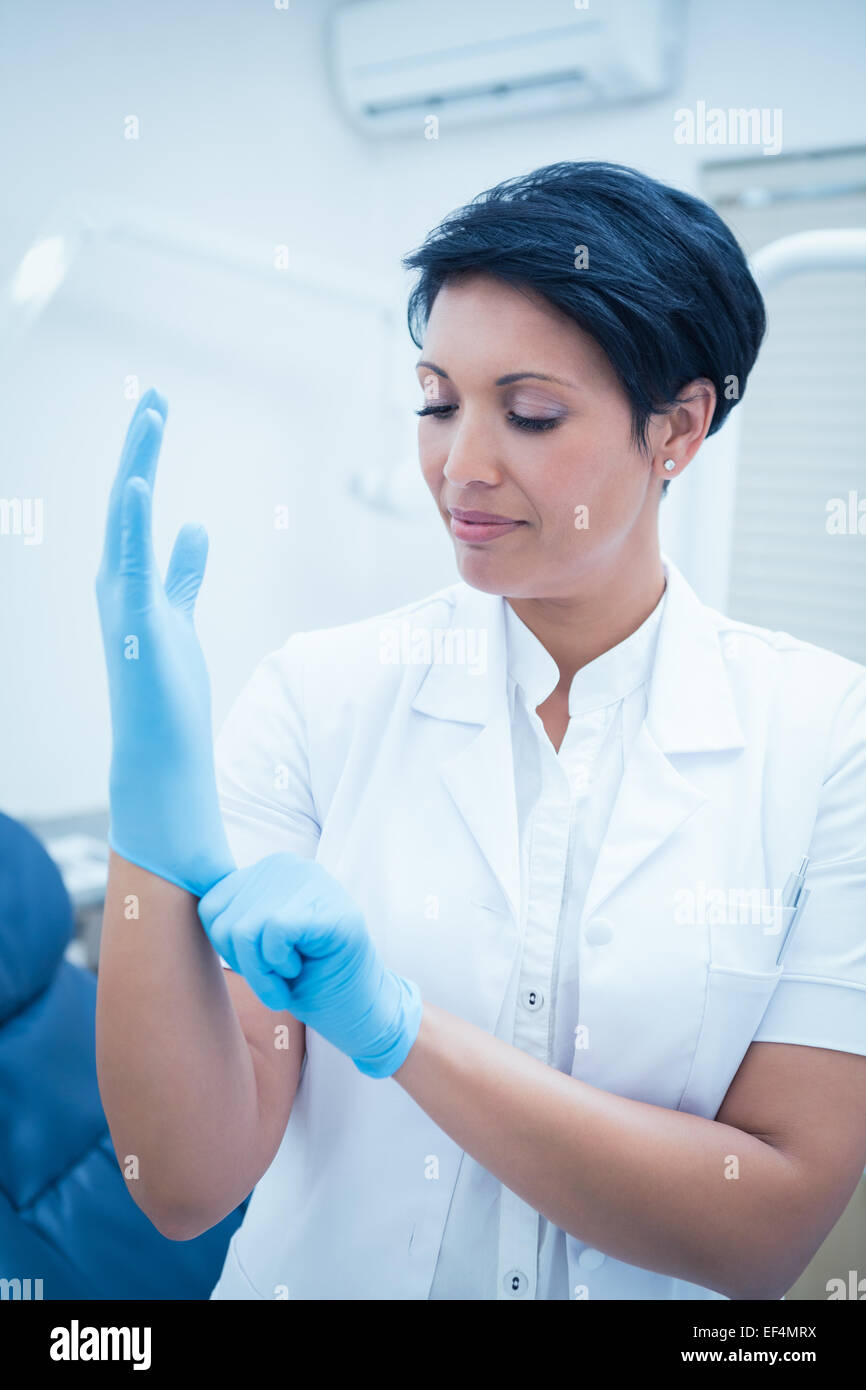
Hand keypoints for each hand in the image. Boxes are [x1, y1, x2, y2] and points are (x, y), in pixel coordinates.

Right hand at [95, 389, 234, 896]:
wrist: (160, 752)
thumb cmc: (166, 689)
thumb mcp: (178, 614)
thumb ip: (182, 572)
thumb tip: (195, 527)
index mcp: (128, 578)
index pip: (134, 505)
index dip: (142, 457)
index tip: (156, 413)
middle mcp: (115, 582)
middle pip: (124, 499)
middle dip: (139, 446)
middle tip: (154, 395)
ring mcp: (121, 600)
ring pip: (124, 519)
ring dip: (137, 466)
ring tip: (150, 417)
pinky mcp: (135, 622)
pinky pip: (131, 563)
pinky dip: (133, 522)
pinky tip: (139, 483)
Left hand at [198, 853, 423, 1078]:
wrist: (358, 1011)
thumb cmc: (307, 979)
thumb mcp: (258, 942)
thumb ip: (232, 915)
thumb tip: (180, 903)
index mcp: (272, 870)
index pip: (212, 904)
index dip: (226, 948)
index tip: (260, 964)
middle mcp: (293, 866)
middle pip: (225, 920)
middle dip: (246, 964)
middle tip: (278, 975)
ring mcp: (317, 884)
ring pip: (246, 928)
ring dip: (263, 971)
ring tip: (290, 975)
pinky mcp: (333, 910)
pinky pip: (274, 934)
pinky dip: (280, 968)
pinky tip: (303, 969)